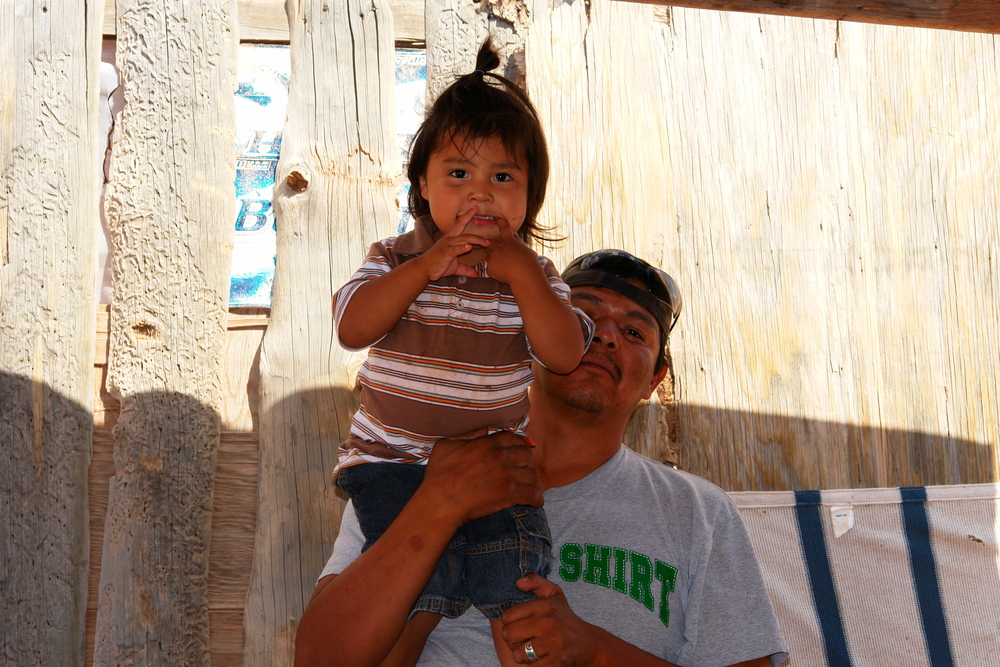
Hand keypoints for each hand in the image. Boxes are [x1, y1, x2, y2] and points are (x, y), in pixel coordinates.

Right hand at [419, 208, 491, 279]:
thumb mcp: (454, 267)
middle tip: (478, 211)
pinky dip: (462, 248)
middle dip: (469, 218)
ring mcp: (447, 245)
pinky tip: (469, 247)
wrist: (424, 269)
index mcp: (451, 239)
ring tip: (486, 242)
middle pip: (461, 226)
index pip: (459, 225)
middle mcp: (449, 239)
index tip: (474, 208)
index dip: (467, 216)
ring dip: (475, 240)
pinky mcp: (445, 253)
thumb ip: (465, 269)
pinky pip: (455, 249)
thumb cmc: (438, 265)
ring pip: (463, 239)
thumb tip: (475, 274)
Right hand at [420, 430, 542, 524]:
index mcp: (487, 444)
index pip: (512, 438)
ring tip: (533, 486)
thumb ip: (466, 435)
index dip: (520, 442)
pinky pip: (531, 494)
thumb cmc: (438, 475)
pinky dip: (537, 498)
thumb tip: (483, 429)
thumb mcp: (446, 445)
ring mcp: (506, 475)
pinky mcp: (509, 494)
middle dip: (528, 461)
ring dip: (534, 481)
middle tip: (527, 468)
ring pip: (532, 474)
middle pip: (526, 454)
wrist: (440, 500)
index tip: (523, 448)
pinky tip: (536, 501)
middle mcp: (500, 457)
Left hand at [482, 217, 539, 285]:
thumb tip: (518, 250)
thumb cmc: (530, 263)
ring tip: (507, 269)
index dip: (500, 222)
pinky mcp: (490, 267)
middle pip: (489, 242)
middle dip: (487, 243)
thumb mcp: (527, 251)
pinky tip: (505, 276)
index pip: (504, 228)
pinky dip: (497, 273)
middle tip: (486, 244)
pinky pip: (492, 270)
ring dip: (496, 261)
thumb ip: (519, 249)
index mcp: (509, 242)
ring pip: (491, 258)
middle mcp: (499, 247)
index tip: (496, 217)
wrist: (525, 275)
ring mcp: (493, 257)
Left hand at [501, 575, 598, 665]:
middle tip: (525, 641)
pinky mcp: (556, 661)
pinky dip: (535, 666)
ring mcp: (553, 642)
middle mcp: (549, 622)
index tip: (521, 626)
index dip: (511, 623)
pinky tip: (545, 659)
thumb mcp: (554, 595)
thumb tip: (518, 582)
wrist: (591, 645)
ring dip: (524, 656)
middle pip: (509, 634)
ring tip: (535, 650)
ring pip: (518, 654)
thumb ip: (536, 582)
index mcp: (545, 605)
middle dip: (514, 641)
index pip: (507, 616)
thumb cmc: (566, 620)